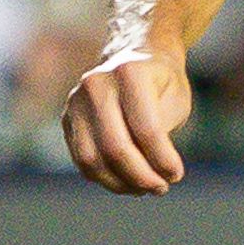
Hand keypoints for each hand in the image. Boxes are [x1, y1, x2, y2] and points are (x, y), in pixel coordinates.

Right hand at [63, 47, 195, 194]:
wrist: (132, 56)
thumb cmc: (161, 82)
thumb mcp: (176, 99)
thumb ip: (162, 132)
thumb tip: (154, 173)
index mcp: (130, 73)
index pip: (146, 129)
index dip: (162, 160)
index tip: (176, 175)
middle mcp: (96, 84)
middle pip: (115, 148)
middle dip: (141, 177)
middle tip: (161, 188)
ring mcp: (76, 102)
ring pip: (92, 160)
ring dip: (121, 183)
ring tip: (145, 188)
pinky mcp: (67, 119)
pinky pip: (82, 160)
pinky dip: (105, 178)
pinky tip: (127, 181)